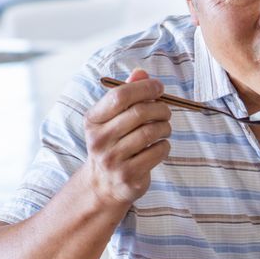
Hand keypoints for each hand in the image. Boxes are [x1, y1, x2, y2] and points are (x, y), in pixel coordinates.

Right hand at [81, 69, 170, 210]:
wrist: (103, 185)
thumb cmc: (113, 144)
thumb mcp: (112, 119)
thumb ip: (126, 95)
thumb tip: (141, 73)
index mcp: (92, 121)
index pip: (119, 96)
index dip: (144, 88)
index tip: (159, 88)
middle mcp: (99, 140)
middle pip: (138, 113)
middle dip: (160, 108)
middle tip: (167, 111)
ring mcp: (112, 160)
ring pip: (150, 133)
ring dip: (164, 127)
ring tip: (164, 128)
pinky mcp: (128, 176)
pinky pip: (157, 152)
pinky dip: (165, 146)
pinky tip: (160, 146)